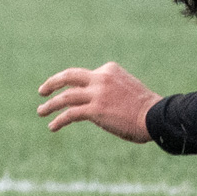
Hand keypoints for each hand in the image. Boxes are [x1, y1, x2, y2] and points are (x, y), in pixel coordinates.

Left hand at [37, 62, 158, 141]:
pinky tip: (53, 126)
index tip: (72, 97)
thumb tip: (95, 105)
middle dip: (53, 82)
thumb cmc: (145, 108)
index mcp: (109, 69)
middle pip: (69, 76)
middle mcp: (101, 78)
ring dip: (51, 104)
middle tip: (42, 91)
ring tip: (41, 111)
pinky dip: (59, 120)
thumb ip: (110, 89)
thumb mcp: (126, 88)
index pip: (85, 76)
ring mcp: (97, 93)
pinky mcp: (95, 110)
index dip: (77, 87)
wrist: (155, 116)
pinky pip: (70, 114)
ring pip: (66, 96)